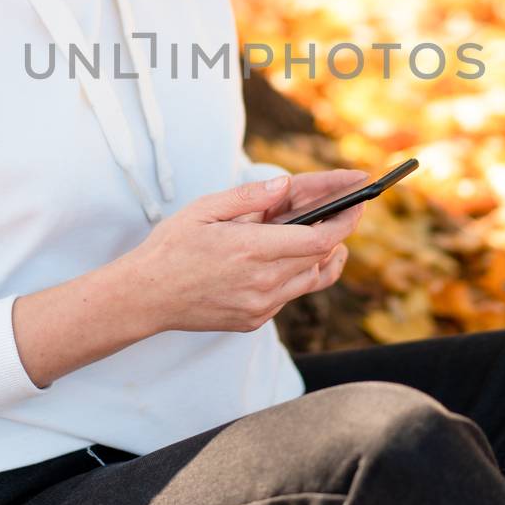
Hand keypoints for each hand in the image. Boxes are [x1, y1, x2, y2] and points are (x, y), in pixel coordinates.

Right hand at [116, 172, 370, 333]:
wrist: (146, 297)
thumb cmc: (171, 248)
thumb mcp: (205, 209)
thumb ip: (249, 197)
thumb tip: (285, 185)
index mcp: (253, 249)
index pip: (321, 239)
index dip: (347, 221)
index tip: (358, 203)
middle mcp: (263, 282)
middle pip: (322, 257)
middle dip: (339, 232)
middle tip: (343, 210)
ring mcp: (261, 305)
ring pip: (312, 279)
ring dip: (324, 256)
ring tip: (325, 235)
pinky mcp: (255, 320)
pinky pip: (290, 295)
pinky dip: (297, 274)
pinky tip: (286, 258)